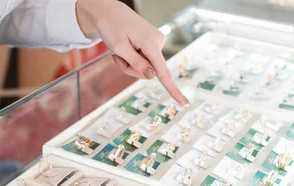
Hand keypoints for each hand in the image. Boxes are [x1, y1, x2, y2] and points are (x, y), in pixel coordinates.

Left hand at [75, 0, 189, 105]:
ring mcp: (157, 42)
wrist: (108, 10)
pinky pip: (144, 60)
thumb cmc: (111, 26)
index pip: (163, 72)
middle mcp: (158, 42)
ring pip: (145, 67)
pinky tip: (125, 47)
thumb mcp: (119, 48)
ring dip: (130, 63)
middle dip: (131, 69)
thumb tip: (153, 76)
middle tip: (116, 55)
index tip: (184, 103)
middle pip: (149, 72)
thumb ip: (136, 64)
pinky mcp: (153, 43)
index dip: (173, 89)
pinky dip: (132, 58)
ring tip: (119, 50)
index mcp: (151, 43)